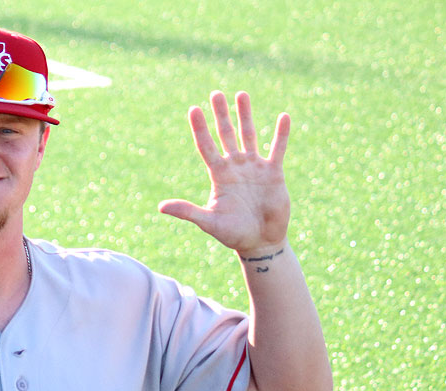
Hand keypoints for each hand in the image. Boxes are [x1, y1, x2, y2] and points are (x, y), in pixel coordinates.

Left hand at [159, 91, 290, 254]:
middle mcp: (235, 167)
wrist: (260, 242)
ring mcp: (254, 168)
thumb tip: (161, 207)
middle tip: (215, 93)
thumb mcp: (209, 222)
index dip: (200, 129)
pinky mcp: (274, 173)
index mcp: (219, 175)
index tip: (194, 109)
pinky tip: (284, 117)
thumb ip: (188, 212)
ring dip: (246, 116)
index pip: (206, 147)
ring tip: (241, 94)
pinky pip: (278, 149)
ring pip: (249, 136)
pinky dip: (281, 134)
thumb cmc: (233, 234)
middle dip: (221, 115)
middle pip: (226, 135)